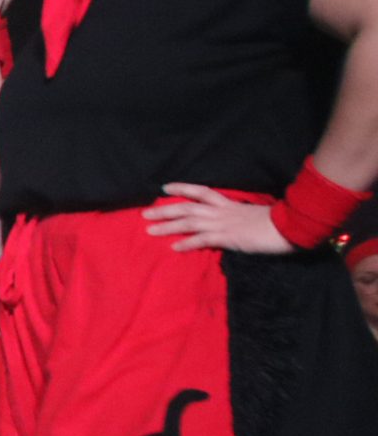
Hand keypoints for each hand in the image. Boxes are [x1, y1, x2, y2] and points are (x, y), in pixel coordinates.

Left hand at [144, 185, 293, 253]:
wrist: (290, 226)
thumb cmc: (276, 221)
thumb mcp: (252, 213)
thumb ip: (238, 215)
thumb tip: (231, 221)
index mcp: (229, 204)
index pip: (201, 192)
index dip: (182, 189)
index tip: (165, 187)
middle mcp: (222, 211)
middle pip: (188, 207)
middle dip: (165, 210)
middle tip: (145, 213)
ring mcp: (224, 224)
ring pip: (190, 222)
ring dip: (168, 227)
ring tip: (150, 231)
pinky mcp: (228, 237)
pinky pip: (203, 240)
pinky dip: (188, 243)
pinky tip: (174, 248)